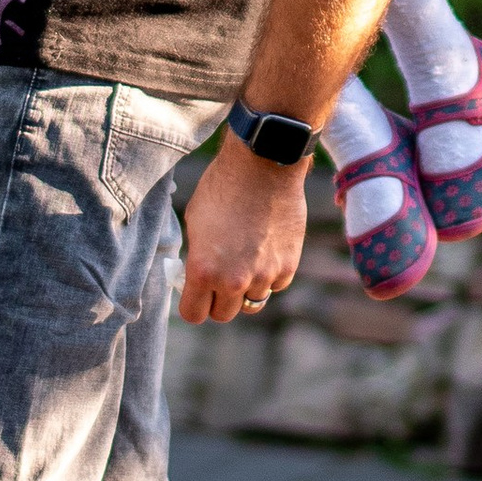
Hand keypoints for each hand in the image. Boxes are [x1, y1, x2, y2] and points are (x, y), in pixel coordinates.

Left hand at [179, 133, 310, 322]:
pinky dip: (269, 275)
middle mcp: (233, 280)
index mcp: (203, 270)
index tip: (196, 294)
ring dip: (246, 288)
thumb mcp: (195, 222)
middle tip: (220, 279)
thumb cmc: (223, 187)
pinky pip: (275, 285)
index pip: (193, 314)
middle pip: (223, 314)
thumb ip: (197, 256)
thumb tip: (199, 274)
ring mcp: (264, 276)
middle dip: (218, 300)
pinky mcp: (288, 266)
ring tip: (244, 259)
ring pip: (252, 301)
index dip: (193, 304)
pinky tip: (264, 250)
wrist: (263, 166)